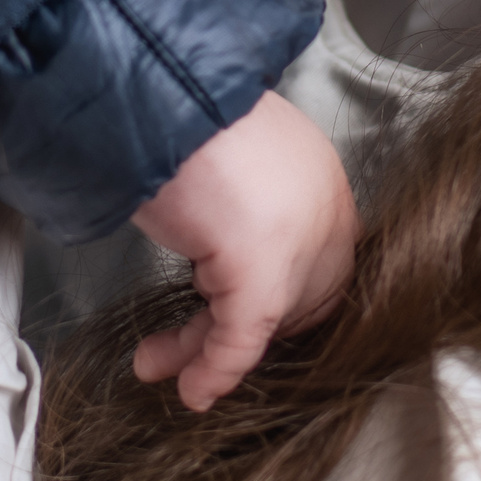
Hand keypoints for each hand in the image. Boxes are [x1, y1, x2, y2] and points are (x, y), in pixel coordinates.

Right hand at [129, 91, 356, 410]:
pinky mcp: (262, 273)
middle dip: (231, 329)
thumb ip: (237, 206)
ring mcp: (297, 242)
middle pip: (292, 298)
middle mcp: (320, 206)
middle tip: (192, 347)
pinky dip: (214, 367)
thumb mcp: (219, 159)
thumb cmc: (180, 112)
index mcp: (317, 173)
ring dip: (208, 350)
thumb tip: (214, 257)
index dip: (273, 301)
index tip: (223, 319)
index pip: (314, 262)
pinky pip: (241, 337)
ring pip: (262, 319)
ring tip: (164, 365)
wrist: (160, 94)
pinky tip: (193, 386)